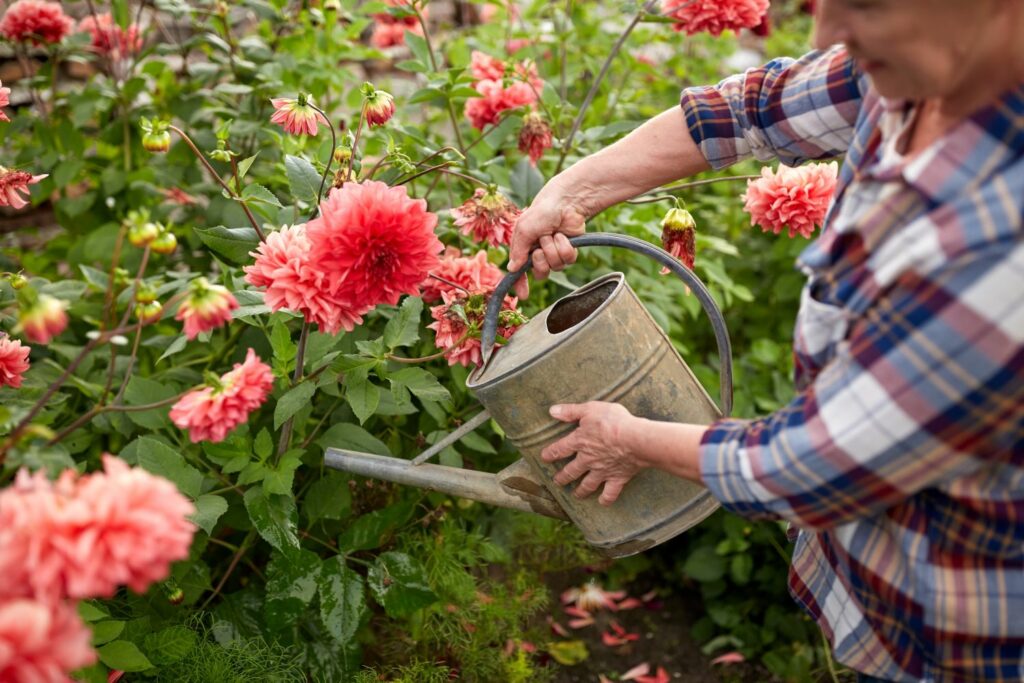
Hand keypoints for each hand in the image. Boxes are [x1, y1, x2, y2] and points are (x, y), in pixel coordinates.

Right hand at [507, 184, 586, 298]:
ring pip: (555, 267)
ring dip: (554, 250)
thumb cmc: (541, 212)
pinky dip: (565, 247)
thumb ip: (517, 251)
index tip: (522, 296)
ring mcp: (554, 253)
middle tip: (541, 246)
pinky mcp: (569, 251)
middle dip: (541, 260)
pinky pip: (568, 260)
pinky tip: (564, 236)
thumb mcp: (524, 229)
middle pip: (540, 273)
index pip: (520, 272)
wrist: (565, 202)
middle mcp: (538, 253)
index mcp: (523, 248)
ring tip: (553, 235)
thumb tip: (512, 269)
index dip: (520, 284)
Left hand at [540, 401, 644, 505]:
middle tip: (557, 482)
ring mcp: (602, 471)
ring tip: (575, 495)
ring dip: (580, 491)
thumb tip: (552, 411)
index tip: (544, 457)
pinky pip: (610, 493)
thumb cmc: (613, 421)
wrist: (635, 440)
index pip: (560, 449)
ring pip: (587, 485)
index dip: (550, 453)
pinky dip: (605, 499)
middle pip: (571, 471)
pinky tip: (602, 502)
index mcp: (579, 442)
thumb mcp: (590, 409)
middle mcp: (588, 460)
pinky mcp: (617, 478)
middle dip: (563, 477)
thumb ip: (571, 411)